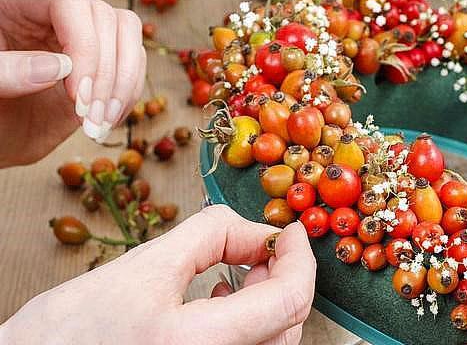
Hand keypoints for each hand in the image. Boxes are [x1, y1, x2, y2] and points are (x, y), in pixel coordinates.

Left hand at [0, 0, 145, 166]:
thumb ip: (6, 73)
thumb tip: (59, 68)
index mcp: (18, 2)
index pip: (67, 1)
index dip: (82, 44)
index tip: (76, 93)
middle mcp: (58, 15)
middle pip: (106, 19)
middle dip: (105, 74)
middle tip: (89, 116)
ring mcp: (84, 38)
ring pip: (129, 38)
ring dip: (123, 85)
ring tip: (101, 122)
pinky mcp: (103, 65)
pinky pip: (133, 66)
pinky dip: (127, 96)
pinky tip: (107, 120)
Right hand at [0, 205, 316, 344]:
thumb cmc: (70, 331)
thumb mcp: (143, 267)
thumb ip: (210, 236)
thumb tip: (256, 230)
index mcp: (201, 344)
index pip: (287, 300)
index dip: (299, 258)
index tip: (292, 230)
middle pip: (287, 323)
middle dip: (285, 275)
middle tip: (266, 246)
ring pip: (272, 341)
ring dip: (269, 297)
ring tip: (244, 268)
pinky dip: (251, 320)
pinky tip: (222, 297)